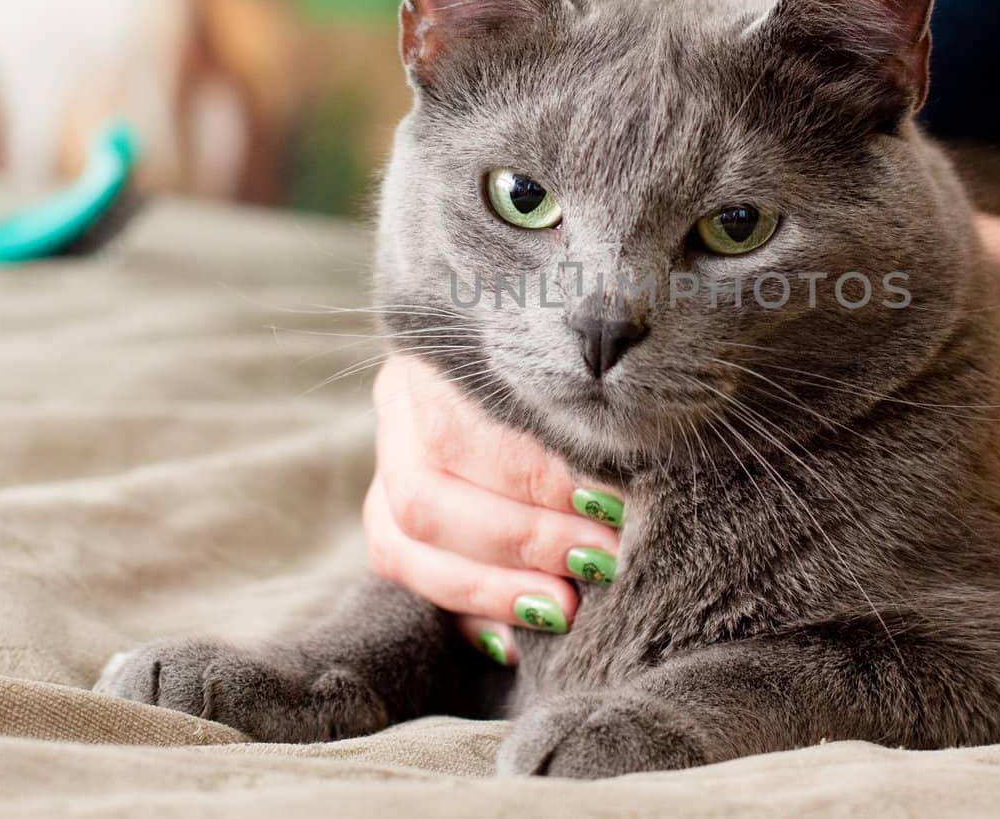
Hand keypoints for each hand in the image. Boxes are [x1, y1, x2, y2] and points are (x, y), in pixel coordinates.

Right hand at [366, 353, 622, 660]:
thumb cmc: (585, 387)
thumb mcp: (579, 383)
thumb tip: (615, 499)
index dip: (535, 477)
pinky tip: (519, 639)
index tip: (608, 505)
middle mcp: (399, 411)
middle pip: (429, 492)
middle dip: (523, 538)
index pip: (464, 427)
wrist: (548, 382)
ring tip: (566, 607)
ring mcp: (384, 471)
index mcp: (436, 359)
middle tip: (600, 560)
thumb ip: (583, 420)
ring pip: (407, 544)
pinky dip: (469, 612)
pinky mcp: (388, 531)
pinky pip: (409, 583)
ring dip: (493, 585)